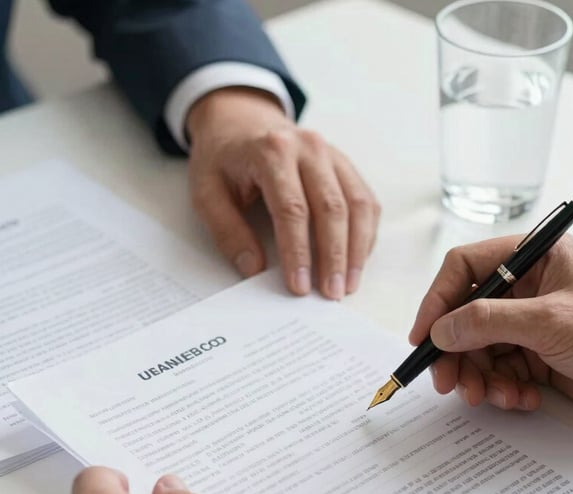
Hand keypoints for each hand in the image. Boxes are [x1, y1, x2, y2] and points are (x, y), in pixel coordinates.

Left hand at [187, 88, 379, 298]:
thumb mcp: (206, 192)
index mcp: (272, 151)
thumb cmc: (223, 159)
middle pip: (331, 208)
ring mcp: (332, 155)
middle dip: (333, 256)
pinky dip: (365, 234)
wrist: (240, 120)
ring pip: (357, 205)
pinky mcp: (345, 166)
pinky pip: (365, 202)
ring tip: (347, 285)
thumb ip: (228, 231)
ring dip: (356, 249)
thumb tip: (253, 268)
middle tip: (331, 293)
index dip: (298, 251)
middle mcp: (309, 148)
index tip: (299, 285)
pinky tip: (356, 261)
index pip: (292, 209)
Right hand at [410, 234, 572, 422]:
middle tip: (448, 382)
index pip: (464, 270)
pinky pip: (501, 372)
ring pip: (480, 350)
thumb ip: (486, 322)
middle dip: (456, 352)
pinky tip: (522, 399)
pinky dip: (503, 389)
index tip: (424, 336)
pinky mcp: (539, 358)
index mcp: (533, 258)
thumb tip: (440, 330)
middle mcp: (527, 288)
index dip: (438, 302)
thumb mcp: (548, 321)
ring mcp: (532, 325)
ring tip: (492, 397)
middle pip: (466, 317)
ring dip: (480, 377)